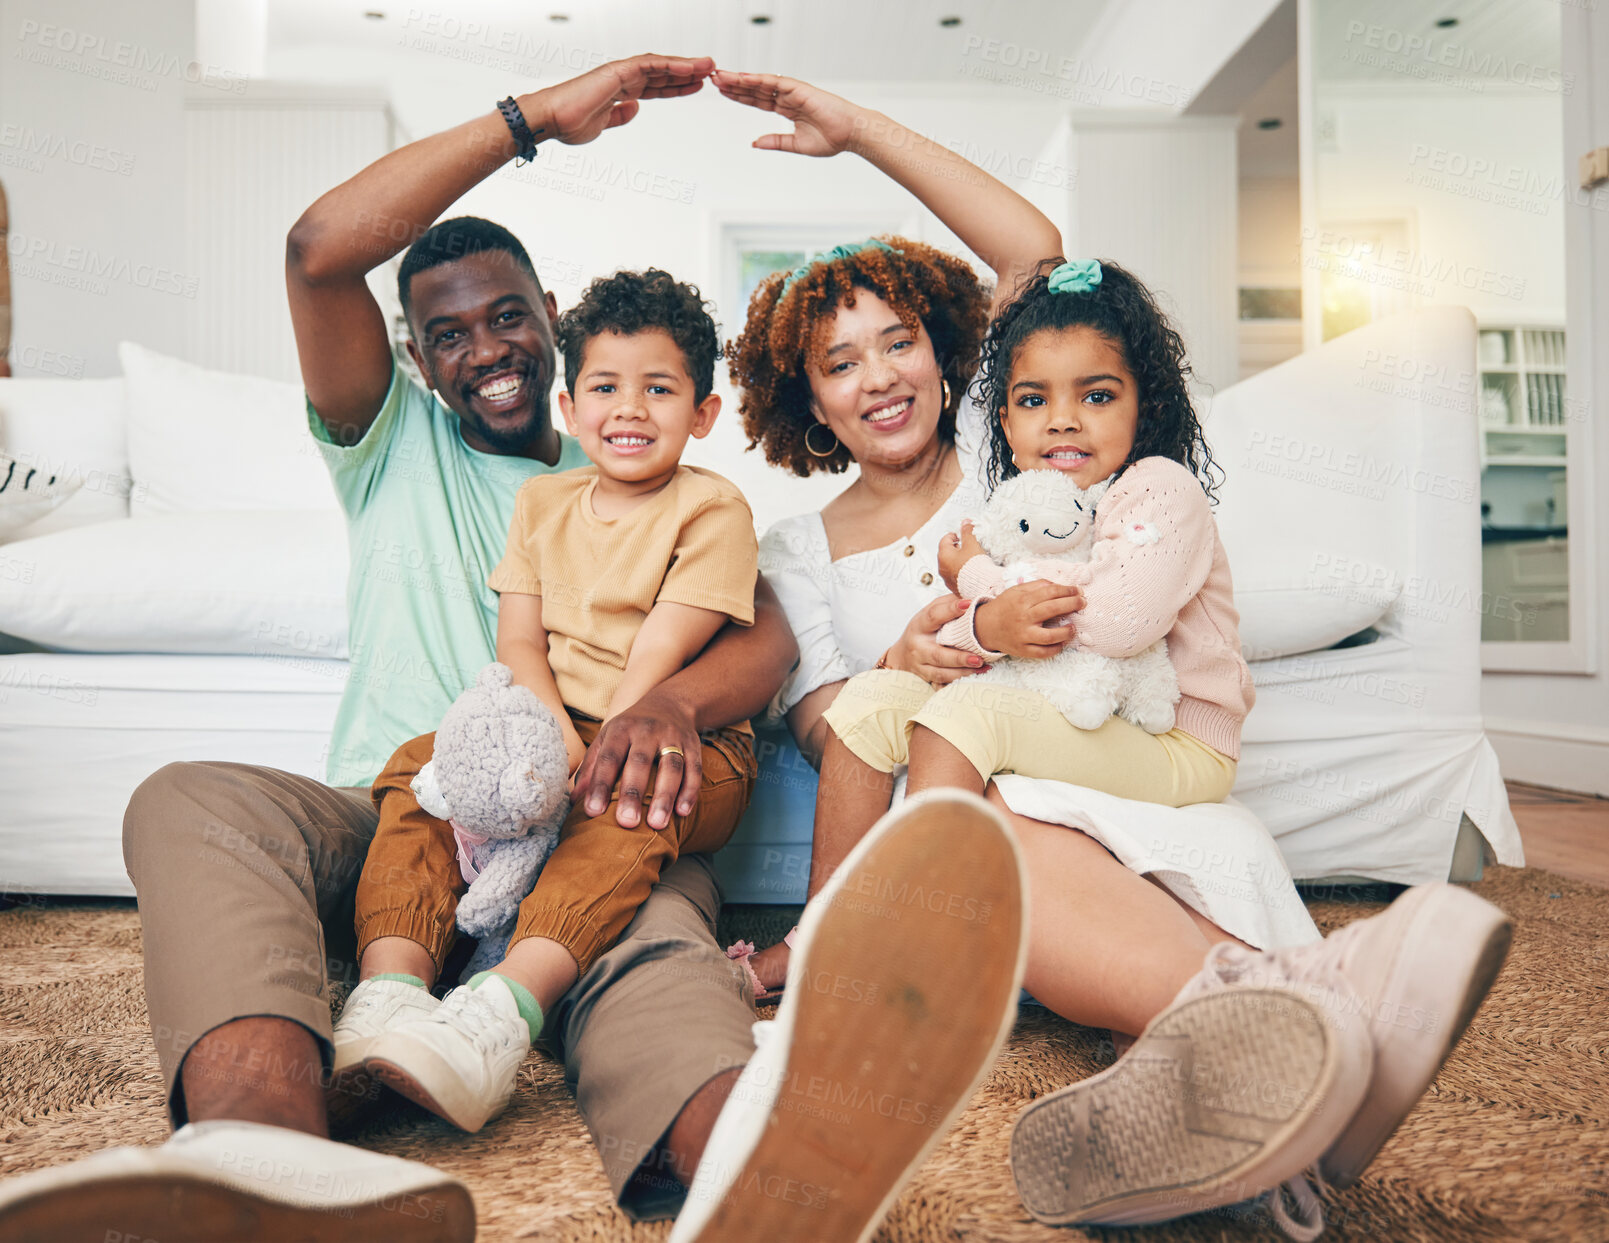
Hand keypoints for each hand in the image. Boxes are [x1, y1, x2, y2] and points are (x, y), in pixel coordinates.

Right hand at [524, 54, 712, 146]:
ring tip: (707, 65)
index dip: (676, 86)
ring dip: (684, 65)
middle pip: (661, 73)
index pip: (655, 86)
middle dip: (686, 72)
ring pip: (659, 65)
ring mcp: (620, 72)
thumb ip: (619, 116)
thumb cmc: (568, 123)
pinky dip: (670, 65)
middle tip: (710, 71)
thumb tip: (635, 110)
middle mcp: (622, 78)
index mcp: (620, 91)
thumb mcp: (603, 125)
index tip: (695, 87)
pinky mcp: (617, 71)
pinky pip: (649, 65)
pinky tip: (688, 68)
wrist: (551, 120)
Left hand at [571, 683, 701, 830]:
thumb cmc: (630, 730)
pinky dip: (689, 791)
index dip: (600, 785)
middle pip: (640, 762)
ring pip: (671, 766)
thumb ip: (591, 768)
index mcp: (620, 729)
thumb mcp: (607, 739)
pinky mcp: (693, 744)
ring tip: (657, 824)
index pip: (608, 758)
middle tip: (627, 823)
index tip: (593, 812)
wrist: (670, 703)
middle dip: (633, 793)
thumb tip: (574, 801)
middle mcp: (646, 731)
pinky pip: (694, 768)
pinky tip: (682, 812)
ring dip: (665, 796)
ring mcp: (672, 736)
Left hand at [711, 69, 861, 156]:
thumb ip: (775, 142)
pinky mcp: (800, 89)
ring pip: (761, 83)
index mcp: (787, 109)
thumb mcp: (796, 145)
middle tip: (714, 79)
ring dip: (740, 79)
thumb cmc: (832, 139)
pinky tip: (743, 77)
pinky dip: (758, 79)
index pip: (757, 100)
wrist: (851, 134)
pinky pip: (775, 82)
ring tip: (721, 76)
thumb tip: (754, 143)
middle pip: (755, 89)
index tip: (722, 92)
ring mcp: (793, 92)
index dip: (739, 96)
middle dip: (734, 84)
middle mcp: (787, 98)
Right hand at [887, 594, 987, 685]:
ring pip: (941, 673)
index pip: (934, 616)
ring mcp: (920, 665)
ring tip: (981, 666)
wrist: (902, 656)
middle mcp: (918, 647)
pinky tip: (973, 677)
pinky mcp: (925, 679)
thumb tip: (974, 595)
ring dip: (962, 672)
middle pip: (937, 654)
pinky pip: (941, 684)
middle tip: (978, 657)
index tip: (969, 604)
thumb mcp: (929, 613)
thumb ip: (947, 604)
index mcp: (920, 625)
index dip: (951, 610)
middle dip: (959, 657)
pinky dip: (957, 682)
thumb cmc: (922, 631)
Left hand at [937, 522, 987, 594]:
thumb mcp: (972, 544)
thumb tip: (965, 523)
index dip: (956, 535)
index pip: (945, 539)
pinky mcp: (954, 587)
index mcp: (943, 555)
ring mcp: (947, 578)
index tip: (963, 535)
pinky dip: (962, 571)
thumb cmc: (975, 567)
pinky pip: (956, 575)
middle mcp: (942, 568)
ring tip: (971, 559)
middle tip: (969, 546)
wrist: (982, 586)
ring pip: (951, 564)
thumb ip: (967, 532)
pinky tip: (971, 570)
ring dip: (959, 560)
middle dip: (958, 548)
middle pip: (947, 552)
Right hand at [974, 581, 1084, 659]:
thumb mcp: (1016, 591)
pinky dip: (1055, 649)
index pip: (1050, 592)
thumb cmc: (1004, 607)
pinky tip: (1062, 642)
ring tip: (1073, 627)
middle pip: (1053, 609)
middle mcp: (1023, 618)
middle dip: (1072, 604)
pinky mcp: (1023, 650)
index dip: (1067, 590)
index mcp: (1022, 600)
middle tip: (1083, 603)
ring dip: (1066, 631)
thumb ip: (1037, 586)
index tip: (1078, 591)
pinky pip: (1042, 652)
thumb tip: (1058, 585)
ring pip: (1049, 636)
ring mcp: (1023, 636)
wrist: (984, 627)